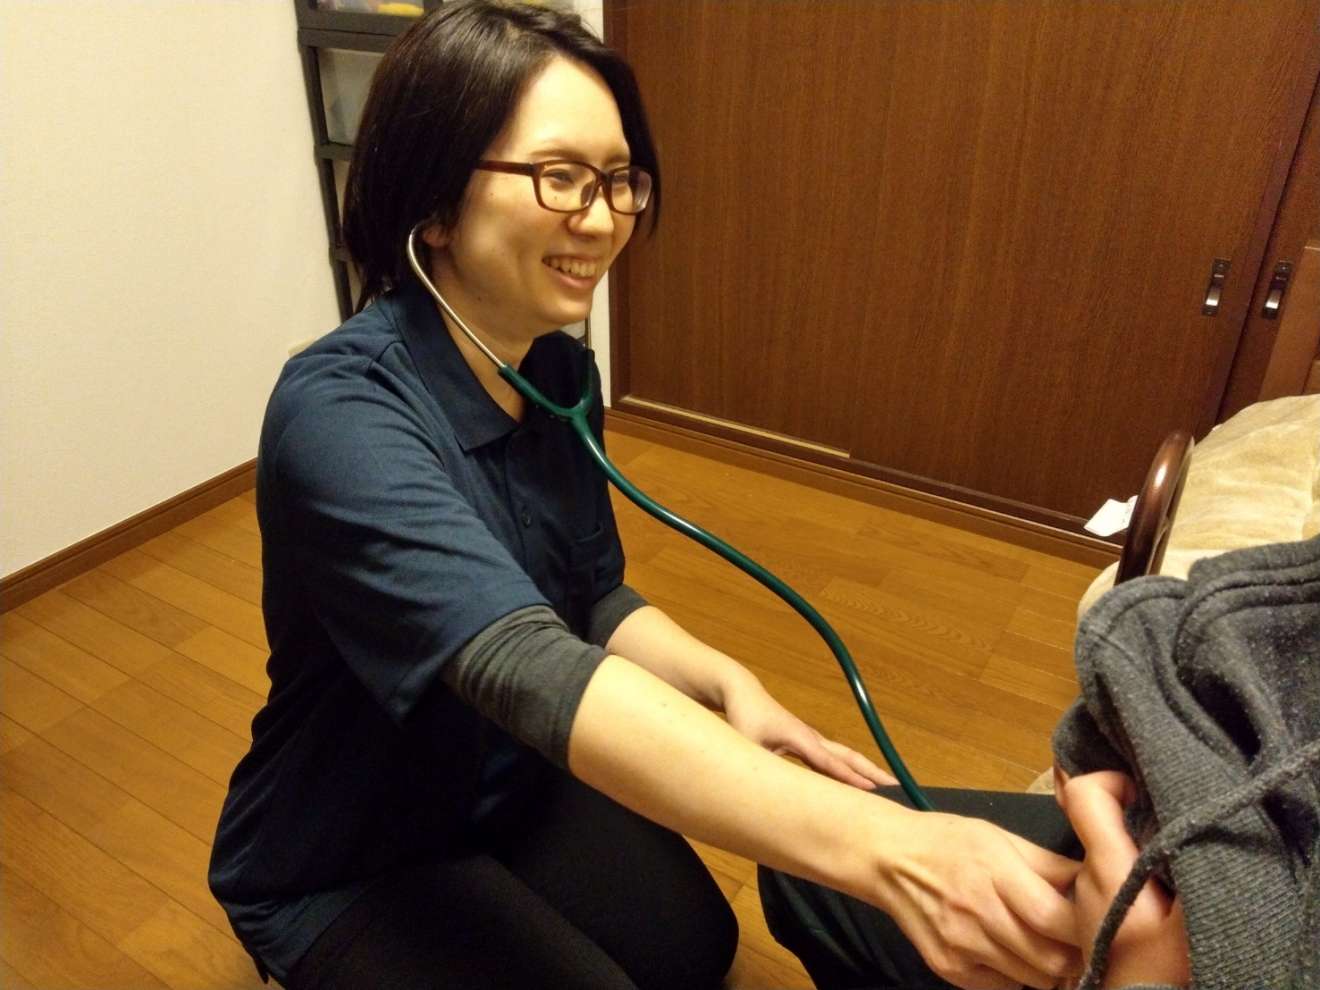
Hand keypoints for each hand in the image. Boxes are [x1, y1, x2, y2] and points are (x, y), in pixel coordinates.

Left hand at [721, 676, 896, 788]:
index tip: (874, 791)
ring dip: (866, 771)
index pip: (829, 763)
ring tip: (889, 787)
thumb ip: (757, 769)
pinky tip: (857, 784)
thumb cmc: (743, 718)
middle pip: (848, 757)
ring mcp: (811, 739)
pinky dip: (850, 770)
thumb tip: (766, 797)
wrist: (743, 693)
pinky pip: (834, 759)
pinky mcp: (807, 743)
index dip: (850, 778)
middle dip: (872, 772)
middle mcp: (811, 738)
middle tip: (899, 788)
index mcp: (799, 738)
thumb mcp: (746, 745)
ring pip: (845, 757)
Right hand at [879, 814, 1082, 989]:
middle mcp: (978, 915)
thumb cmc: (949, 842)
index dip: (1086, 927)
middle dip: (1075, 955)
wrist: (888, 860)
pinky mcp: (949, 969)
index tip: (1097, 922)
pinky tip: (1008, 951)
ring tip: (1044, 945)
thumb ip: (1048, 864)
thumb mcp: (1000, 838)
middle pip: (1052, 960)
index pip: (1056, 919)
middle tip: (1077, 941)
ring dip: (1048, 968)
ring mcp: (962, 947)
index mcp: (996, 873)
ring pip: (1033, 980)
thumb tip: (1097, 882)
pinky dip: (1015, 975)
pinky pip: (1003, 987)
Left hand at [1060, 772, 1189, 987]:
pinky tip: (1151, 897)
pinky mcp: (1086, 917)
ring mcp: (1081, 897)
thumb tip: (1187, 819)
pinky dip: (1125, 877)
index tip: (1142, 794)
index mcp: (1106, 865)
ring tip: (1164, 872)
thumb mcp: (1191, 917)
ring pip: (1102, 853)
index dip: (1111, 781)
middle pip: (1097, 824)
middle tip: (1168, 837)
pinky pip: (1102, 879)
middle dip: (1131, 820)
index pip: (1085, 794)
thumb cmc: (1164, 967)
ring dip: (1130, 853)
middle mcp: (1084, 874)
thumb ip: (1186, 865)